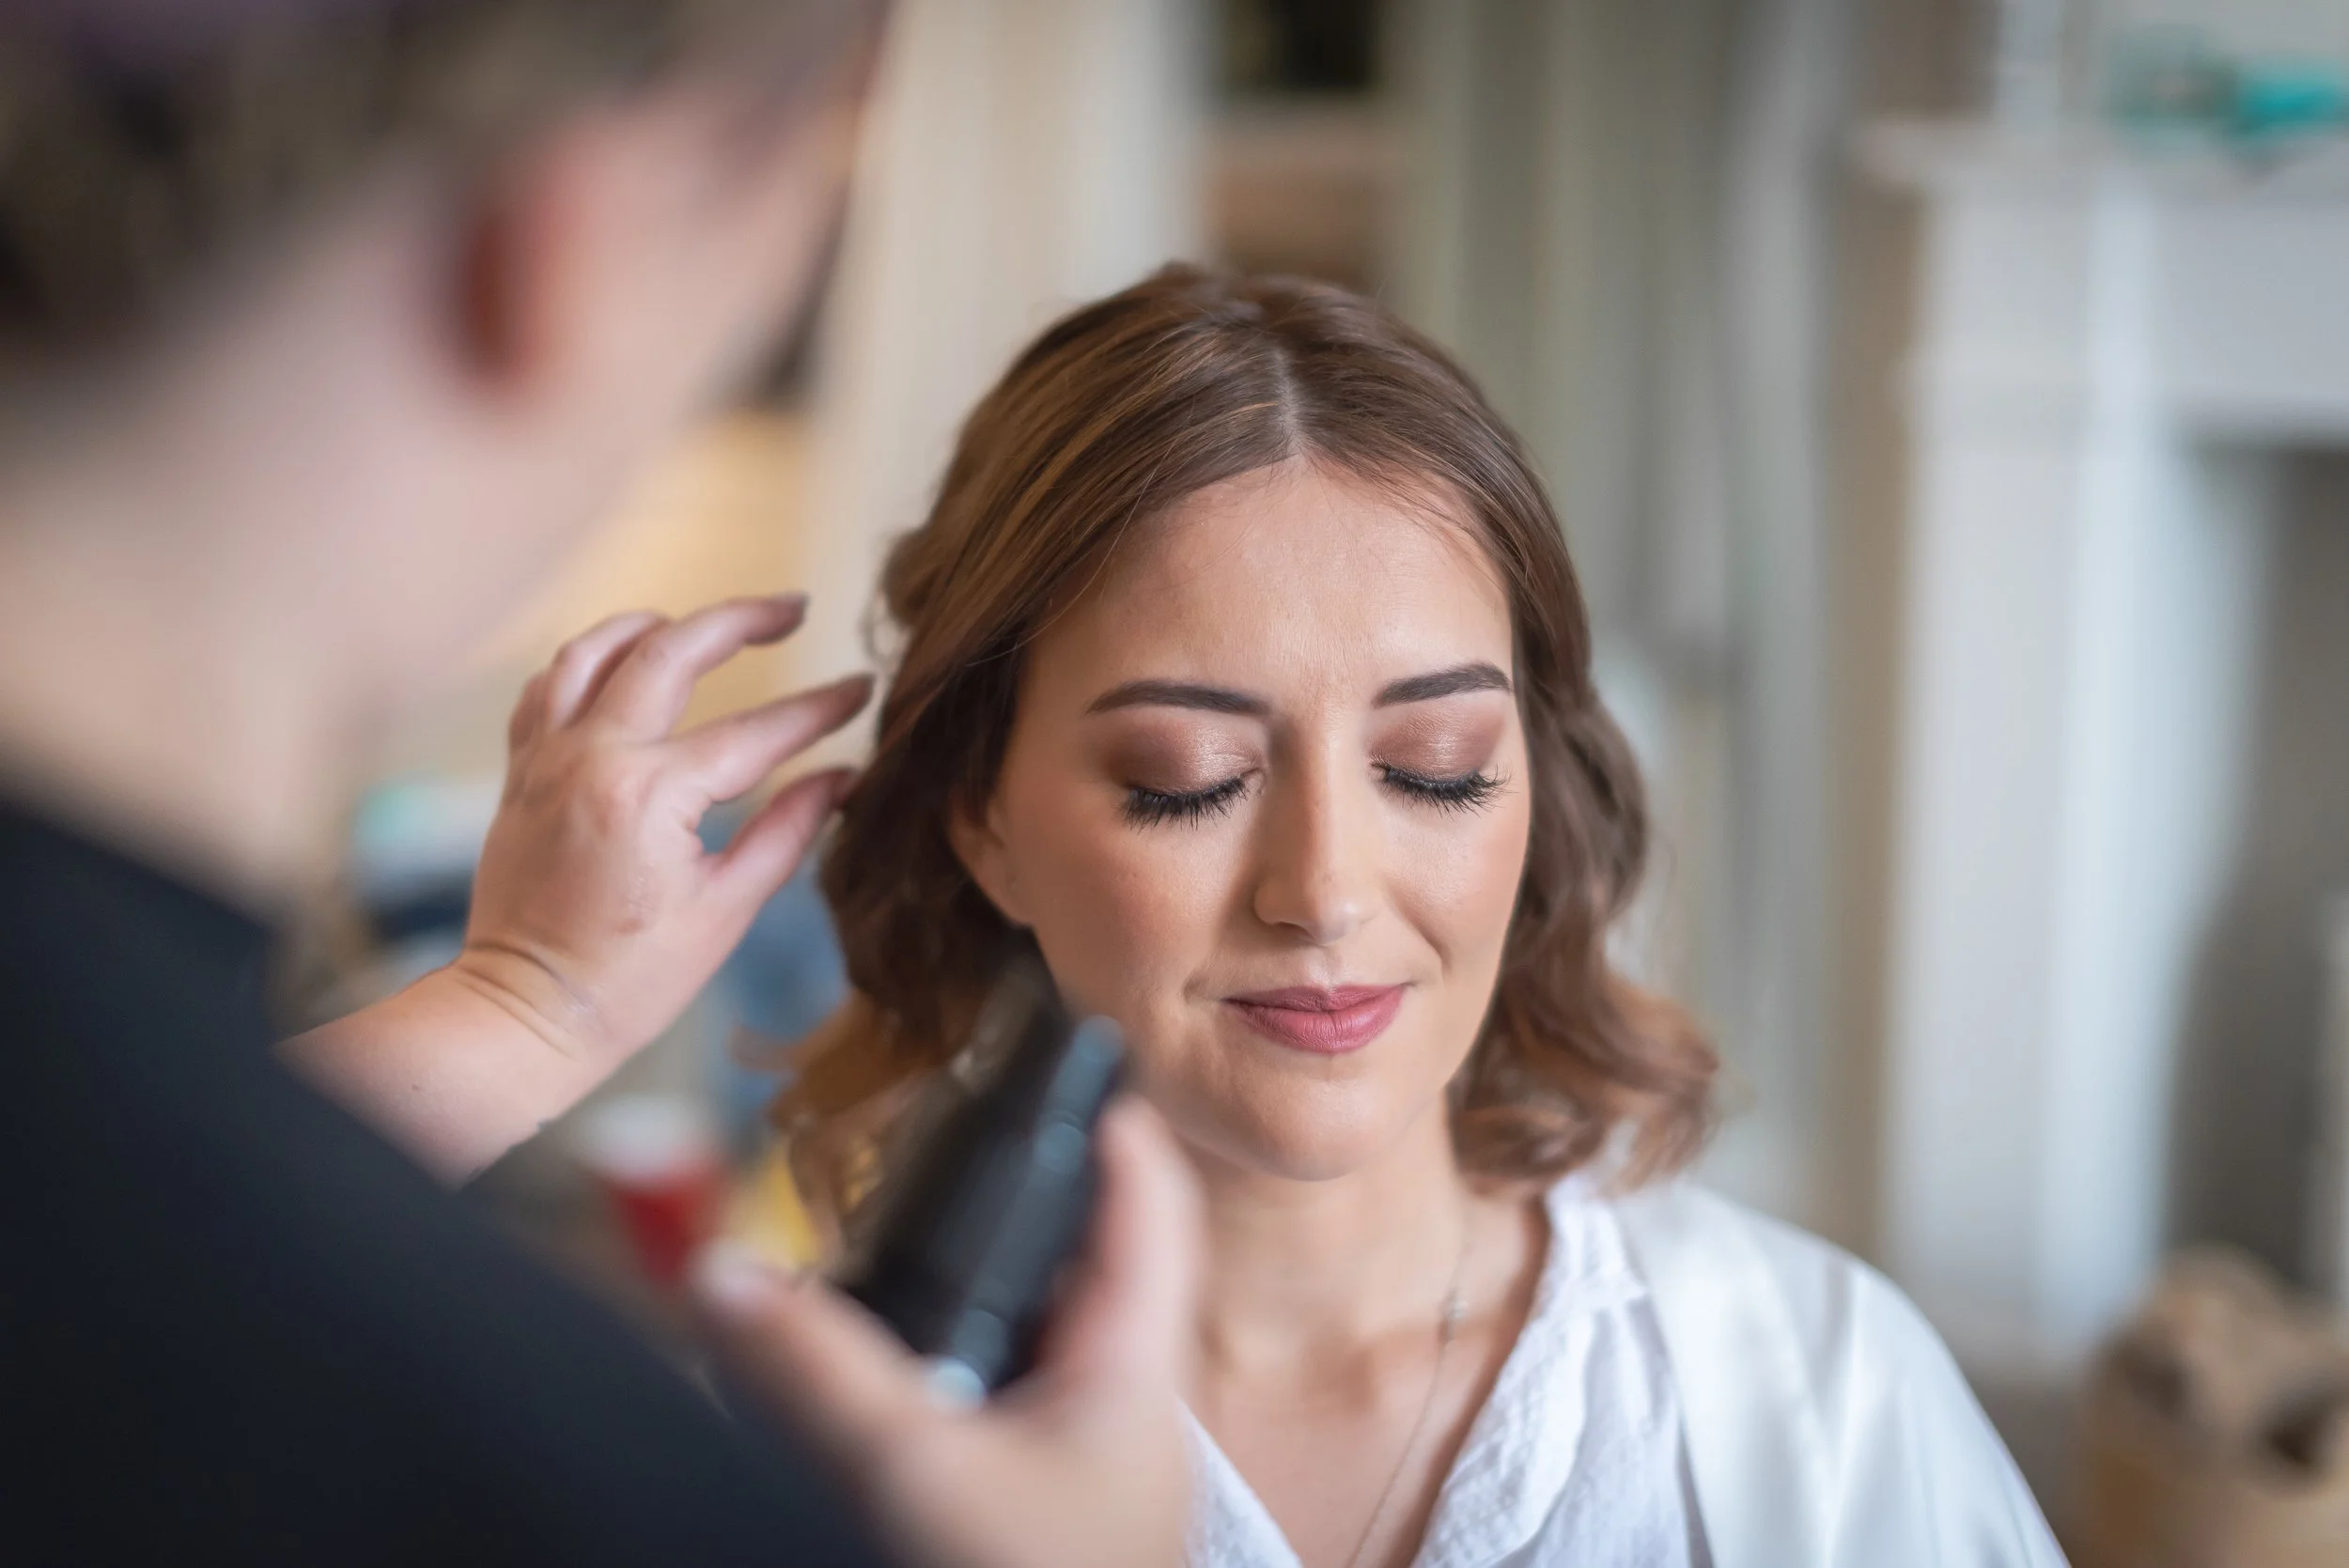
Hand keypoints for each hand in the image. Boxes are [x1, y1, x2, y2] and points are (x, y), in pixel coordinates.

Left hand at [286, 594, 868, 1179]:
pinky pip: (547, 686)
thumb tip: (840, 779)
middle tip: (793, 608)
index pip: (755, 731)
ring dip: (655, 623)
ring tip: (702, 623)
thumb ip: (786, 832)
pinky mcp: (521, 772)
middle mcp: (594, 758)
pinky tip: (622, 661)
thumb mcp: (726, 909)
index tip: (860, 687)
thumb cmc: (631, 979)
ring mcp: (548, 758)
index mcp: (652, 795)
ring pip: (595, 649)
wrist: (526, 1013)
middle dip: (741, 620)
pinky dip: (587, 660)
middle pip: (671, 650)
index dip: (818, 708)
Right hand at [694, 1101, 1201, 1567]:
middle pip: (1070, 1260)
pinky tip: (864, 1380)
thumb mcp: (915, 1475)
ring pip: (1017, 1339)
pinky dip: (926, 1375)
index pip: (1145, 1199)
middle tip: (935, 1145)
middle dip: (1000, 1202)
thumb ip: (813, 1372)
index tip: (1063, 1057)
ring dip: (956, 1291)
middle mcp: (1109, 1405)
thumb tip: (723, 1278)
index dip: (1108, 1117)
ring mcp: (1067, 1466)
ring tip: (884, 1242)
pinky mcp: (1018, 1513)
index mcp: (1126, 1363)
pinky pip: (978, 1411)